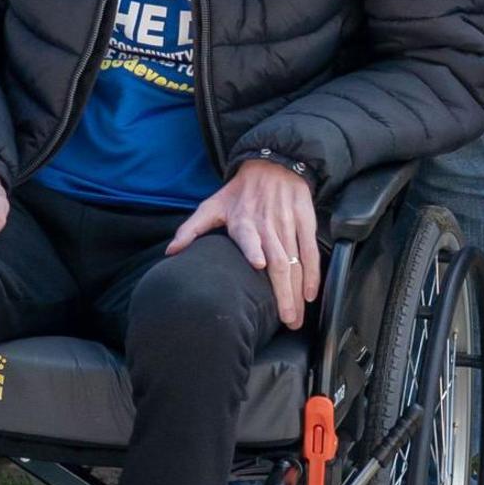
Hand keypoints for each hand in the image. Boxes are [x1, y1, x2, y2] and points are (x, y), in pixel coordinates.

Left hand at [168, 158, 321, 326]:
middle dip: (283, 293)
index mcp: (243, 221)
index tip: (259, 264)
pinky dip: (313, 274)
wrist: (272, 164)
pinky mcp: (305, 222)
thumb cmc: (238, 192)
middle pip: (277, 261)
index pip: (248, 236)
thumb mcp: (211, 206)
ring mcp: (288, 224)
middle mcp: (267, 224)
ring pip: (295, 262)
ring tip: (296, 317)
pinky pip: (310, 253)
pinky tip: (311, 294)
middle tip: (286, 320)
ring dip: (297, 291)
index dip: (253, 249)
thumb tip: (170, 252)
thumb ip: (191, 229)